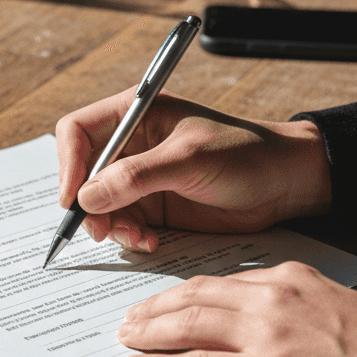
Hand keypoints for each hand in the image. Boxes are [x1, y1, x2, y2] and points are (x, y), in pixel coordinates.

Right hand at [55, 87, 330, 252]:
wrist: (287, 184)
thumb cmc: (247, 154)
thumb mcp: (189, 160)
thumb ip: (135, 177)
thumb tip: (86, 197)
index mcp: (135, 114)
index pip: (77, 133)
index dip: (68, 164)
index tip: (74, 199)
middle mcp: (131, 145)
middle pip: (81, 174)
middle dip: (87, 205)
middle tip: (101, 230)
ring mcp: (139, 178)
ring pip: (98, 205)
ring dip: (110, 226)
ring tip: (137, 238)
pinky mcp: (151, 206)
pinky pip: (121, 224)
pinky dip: (128, 237)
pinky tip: (150, 242)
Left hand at [118, 262, 356, 356]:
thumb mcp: (331, 303)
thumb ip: (289, 300)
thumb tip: (248, 309)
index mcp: (288, 278)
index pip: (218, 283)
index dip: (181, 294)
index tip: (161, 302)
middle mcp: (271, 300)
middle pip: (194, 298)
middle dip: (154, 308)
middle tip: (129, 319)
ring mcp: (263, 336)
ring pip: (187, 326)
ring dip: (148, 333)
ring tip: (126, 339)